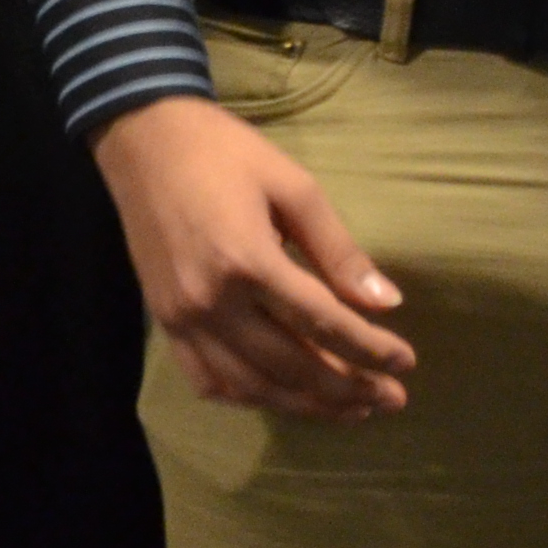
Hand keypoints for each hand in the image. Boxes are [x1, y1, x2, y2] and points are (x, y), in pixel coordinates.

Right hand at [91, 94, 414, 419]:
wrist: (141, 138)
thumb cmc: (222, 151)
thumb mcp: (293, 185)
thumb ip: (338, 250)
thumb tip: (387, 302)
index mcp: (247, 260)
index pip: (322, 322)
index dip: (370, 350)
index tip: (406, 363)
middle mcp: (212, 301)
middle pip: (291, 365)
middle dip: (349, 388)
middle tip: (391, 398)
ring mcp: (183, 317)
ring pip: (252, 385)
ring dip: (306, 405)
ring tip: (351, 408)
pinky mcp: (165, 320)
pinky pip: (208, 379)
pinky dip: (250, 397)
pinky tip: (283, 396)